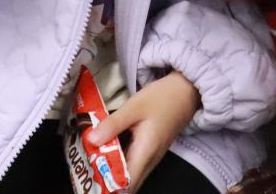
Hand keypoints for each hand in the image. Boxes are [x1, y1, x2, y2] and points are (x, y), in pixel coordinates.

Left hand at [86, 72, 199, 190]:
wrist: (186, 91)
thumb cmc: (162, 98)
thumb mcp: (134, 106)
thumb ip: (113, 124)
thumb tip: (91, 141)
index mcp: (145, 152)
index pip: (127, 183)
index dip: (109, 187)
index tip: (92, 181)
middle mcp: (150, 160)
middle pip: (128, 183)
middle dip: (108, 181)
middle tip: (89, 172)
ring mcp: (153, 156)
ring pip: (132, 175)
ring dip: (113, 172)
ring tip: (92, 163)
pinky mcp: (152, 150)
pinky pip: (135, 165)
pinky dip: (121, 163)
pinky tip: (107, 152)